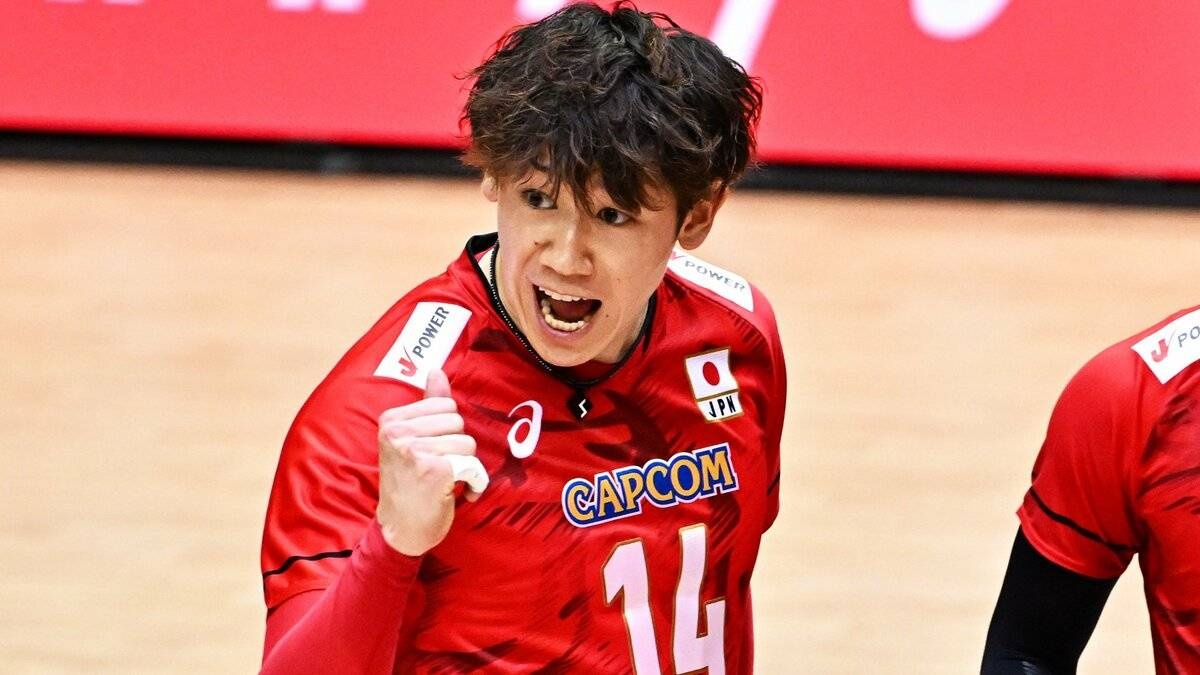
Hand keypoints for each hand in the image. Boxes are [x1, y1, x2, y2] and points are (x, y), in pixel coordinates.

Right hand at [375, 369, 486, 555]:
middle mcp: (398, 432)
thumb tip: (436, 371)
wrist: (401, 530)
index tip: (433, 451)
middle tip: (440, 468)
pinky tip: (458, 493)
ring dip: (465, 466)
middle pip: (458, 421)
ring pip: (467, 443)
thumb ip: (427, 404)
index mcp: (392, 420)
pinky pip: (472, 464)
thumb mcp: (412, 440)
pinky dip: (473, 482)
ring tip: (446, 481)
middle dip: (458, 447)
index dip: (448, 431)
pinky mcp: (435, 469)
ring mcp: (415, 450)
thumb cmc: (409, 484)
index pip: (445, 404)